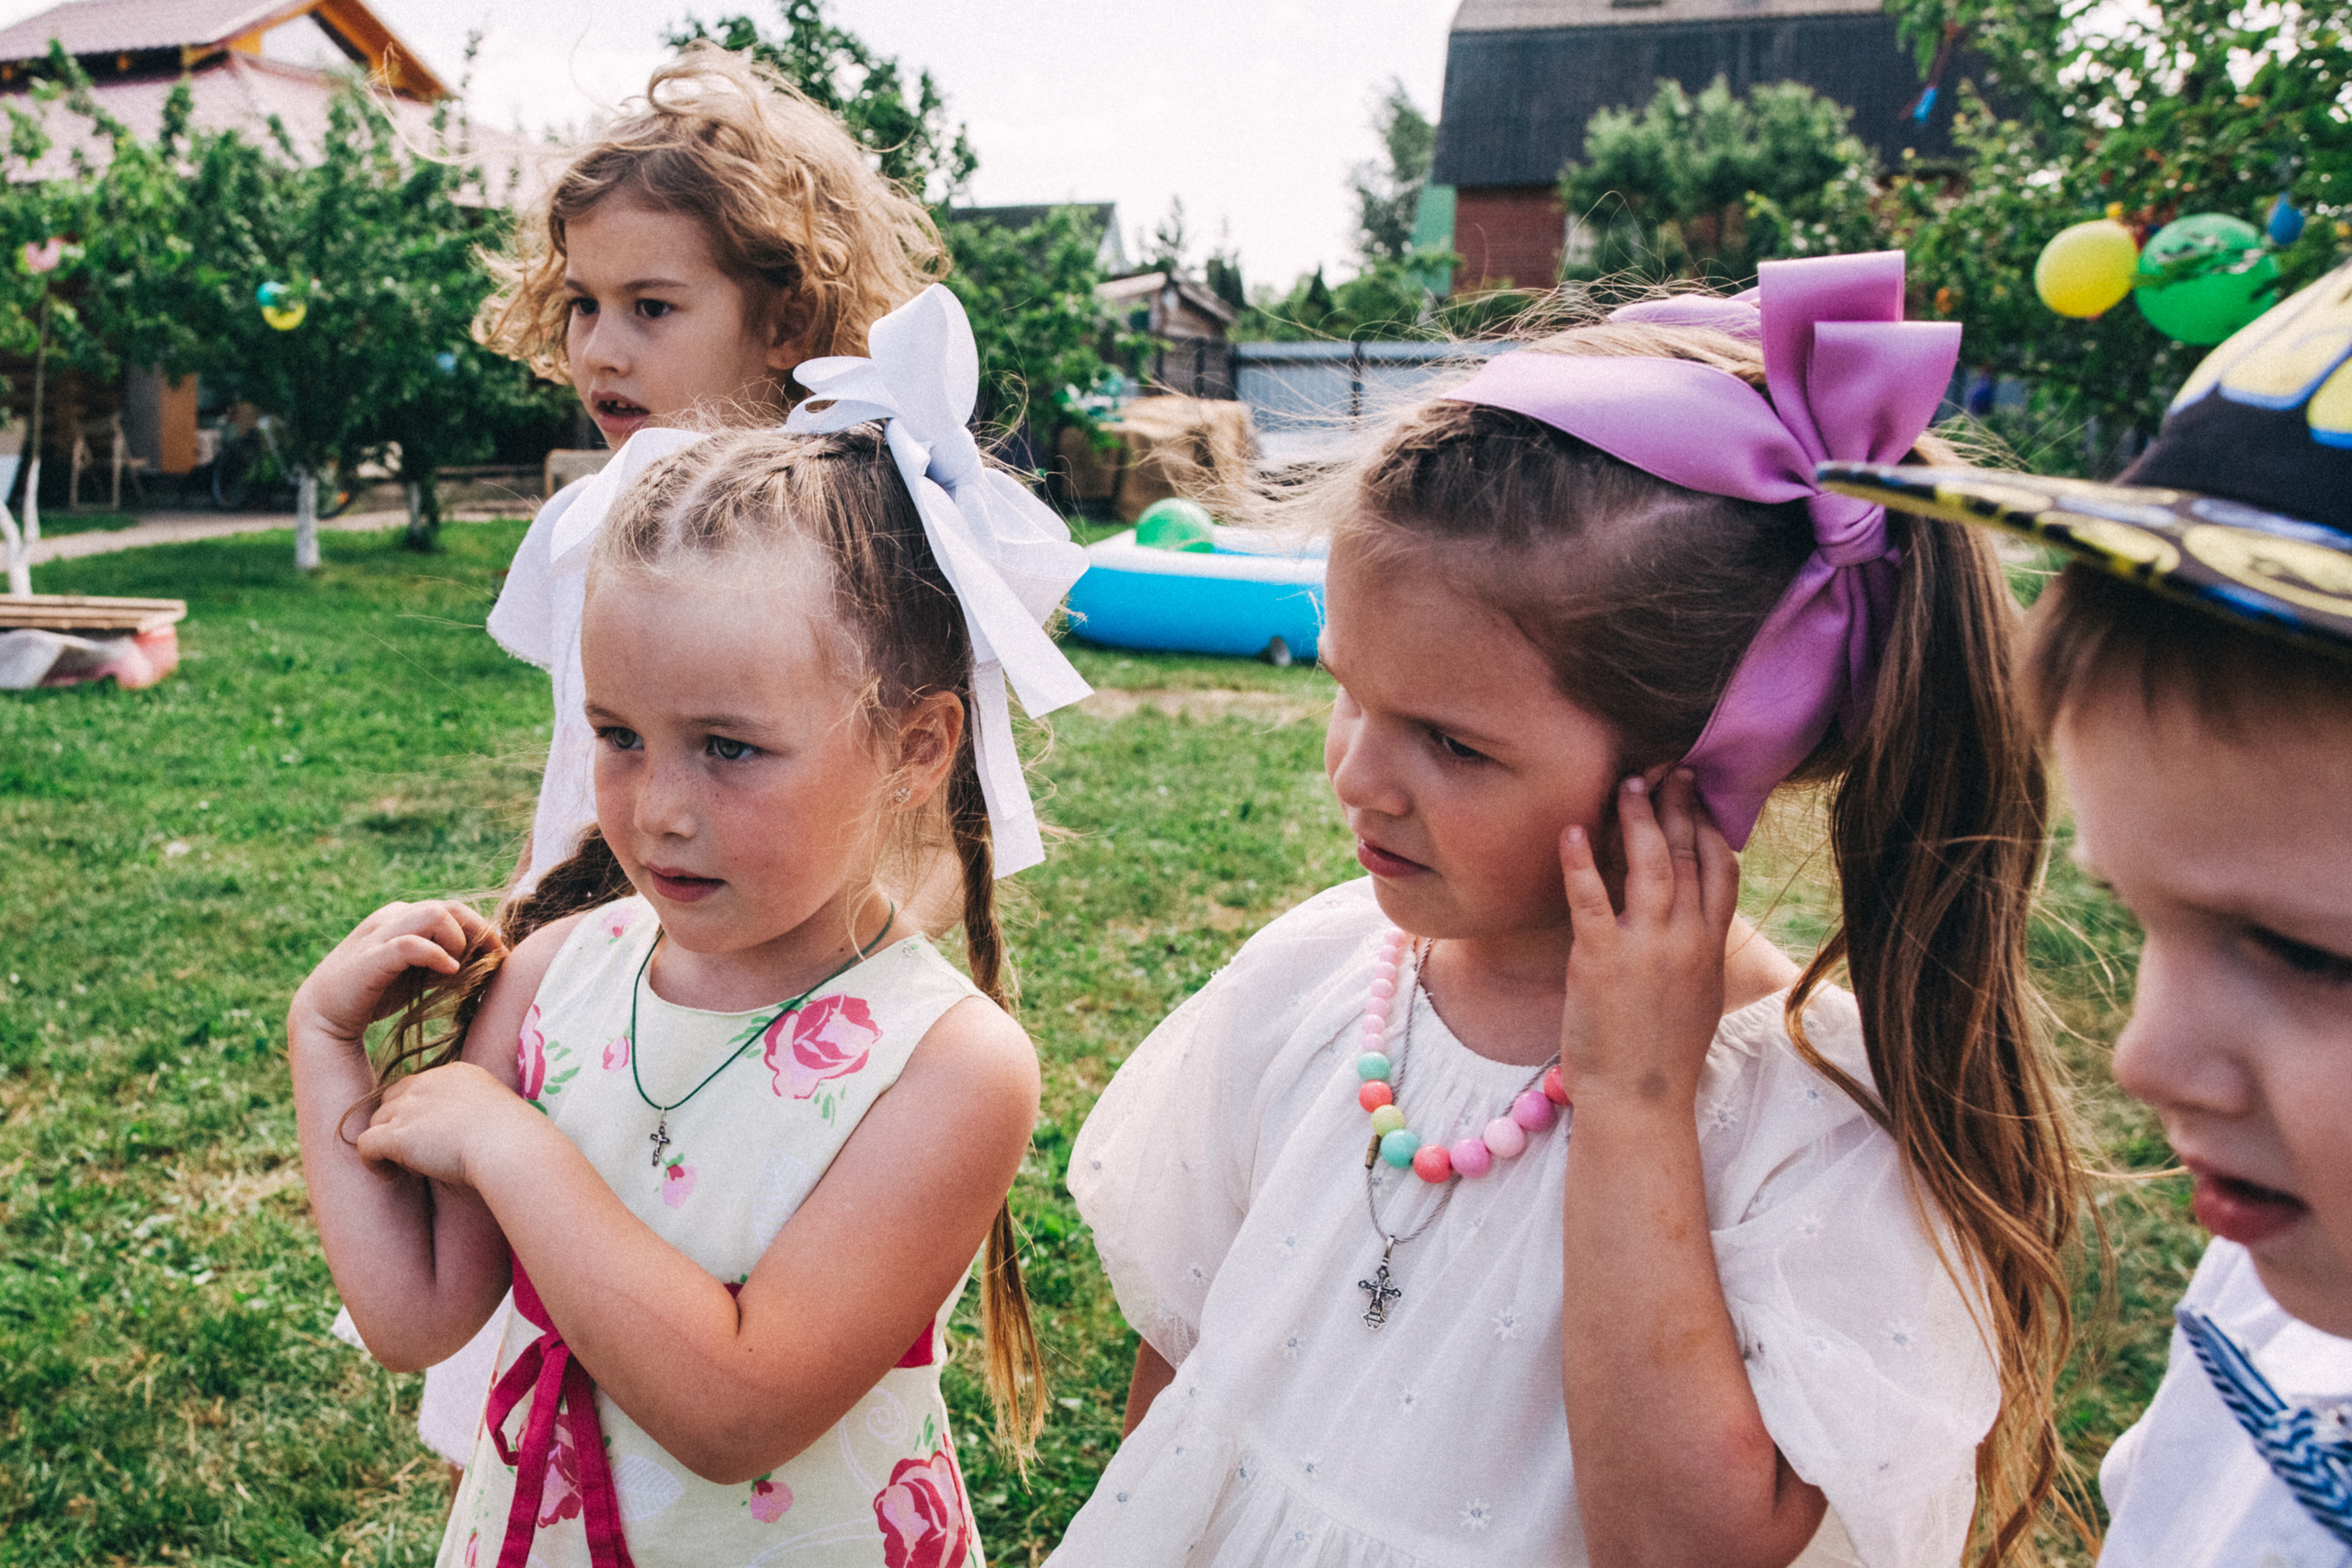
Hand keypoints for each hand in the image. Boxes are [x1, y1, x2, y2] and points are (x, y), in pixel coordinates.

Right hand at [288, 900, 496, 1048]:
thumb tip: (487, 959)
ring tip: (459, 968)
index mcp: (404, 916)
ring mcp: (380, 934)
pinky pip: (410, 944)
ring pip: (433, 914)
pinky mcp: (370, 958)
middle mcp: (393, 917)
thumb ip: (445, 961)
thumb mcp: (418, 974)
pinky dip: (436, 954)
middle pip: (449, 907)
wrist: (323, 1016)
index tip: (500, 955)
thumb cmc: (375, 992)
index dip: (482, 929)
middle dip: (477, 932)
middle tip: (492, 960)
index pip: (454, 909)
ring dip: (457, 940)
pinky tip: (449, 972)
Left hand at [354, 1061, 538, 1187]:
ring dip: (388, 1143)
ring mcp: (409, 1108)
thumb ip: (477, 1109)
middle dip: (398, 1124)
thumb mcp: (498, 1109)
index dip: (417, 1110)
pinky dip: (372, 1162)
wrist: (509, 1145)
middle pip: (392, 1100)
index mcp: (455, 1073)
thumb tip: (471, 1130)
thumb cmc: (515, 1137)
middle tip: (416, 1152)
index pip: (418, 1086)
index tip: (430, 1134)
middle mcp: (427, 1083)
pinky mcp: (396, 1135)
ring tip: (409, 1167)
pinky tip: (389, 1175)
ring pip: (378, 1122)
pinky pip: (366, 1145)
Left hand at [1558, 768, 1738, 1109]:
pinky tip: (1570, 830)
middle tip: (1668, 766)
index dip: (1710, 825)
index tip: (1699, 793)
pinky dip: (1581, 861)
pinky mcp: (1600, 960)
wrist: (1640, 1103)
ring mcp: (1645, 948)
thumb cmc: (1662, 1056)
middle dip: (1679, 805)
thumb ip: (1698, 952)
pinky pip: (1591, 898)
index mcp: (1710, 948)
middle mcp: (1686, 941)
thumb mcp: (1698, 997)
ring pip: (1650, 865)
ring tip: (1627, 783)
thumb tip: (1697, 920)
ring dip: (1639, 819)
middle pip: (1690, 855)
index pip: (1722, 870)